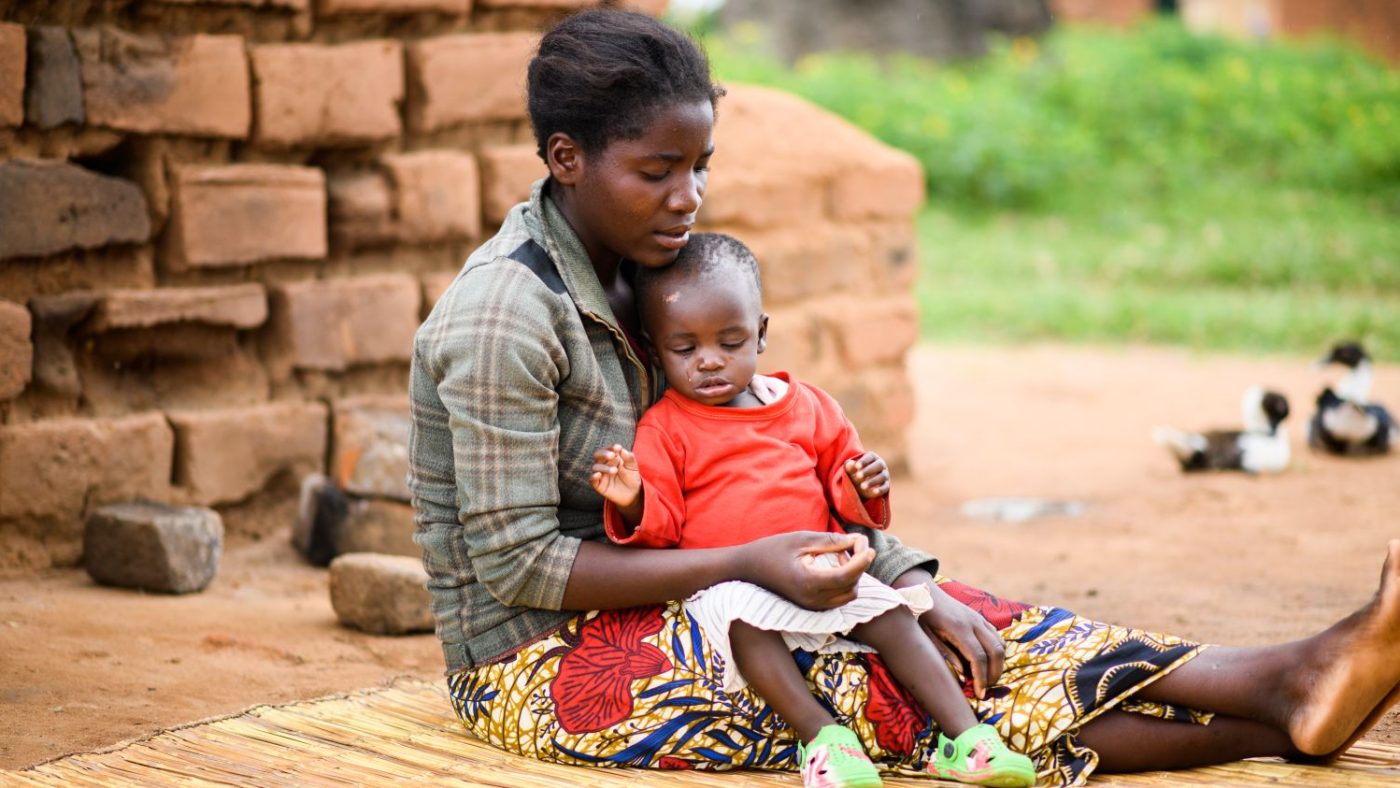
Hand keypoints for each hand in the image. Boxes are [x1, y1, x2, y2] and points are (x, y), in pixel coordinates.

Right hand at [590, 444, 640, 509]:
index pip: (608, 449)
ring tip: (615, 470)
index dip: (611, 447)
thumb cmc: (632, 478)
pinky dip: (593, 476)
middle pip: (598, 455)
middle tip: (612, 455)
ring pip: (595, 467)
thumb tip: (621, 449)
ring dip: (604, 467)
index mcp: (612, 458)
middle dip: (603, 453)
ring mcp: (601, 474)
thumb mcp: (633, 467)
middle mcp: (604, 464)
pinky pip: (592, 479)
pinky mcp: (598, 485)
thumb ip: (629, 458)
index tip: (618, 447)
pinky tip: (598, 475)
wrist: (633, 494)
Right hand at [739, 531, 874, 609]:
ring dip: (851, 576)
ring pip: (847, 596)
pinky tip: (832, 566)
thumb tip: (857, 540)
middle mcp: (812, 600)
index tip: (868, 545)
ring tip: (838, 555)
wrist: (746, 569)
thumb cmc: (771, 549)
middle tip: (849, 544)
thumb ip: (830, 541)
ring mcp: (811, 606)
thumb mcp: (800, 540)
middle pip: (851, 586)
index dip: (862, 561)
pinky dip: (843, 583)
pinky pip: (838, 599)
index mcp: (808, 582)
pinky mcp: (810, 606)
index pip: (846, 576)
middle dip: (857, 566)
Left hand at [844, 452, 889, 499]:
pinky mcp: (886, 485)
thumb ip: (850, 467)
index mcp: (872, 457)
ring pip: (882, 476)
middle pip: (878, 465)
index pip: (870, 457)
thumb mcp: (851, 470)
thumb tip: (850, 463)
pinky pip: (885, 487)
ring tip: (862, 486)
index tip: (857, 466)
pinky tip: (874, 491)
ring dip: (872, 481)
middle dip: (868, 471)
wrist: (861, 485)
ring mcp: (884, 475)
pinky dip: (880, 489)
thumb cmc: (856, 473)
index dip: (864, 461)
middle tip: (858, 476)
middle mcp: (881, 465)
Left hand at [909, 580, 1005, 699]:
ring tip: (988, 679)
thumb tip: (963, 674)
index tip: (980, 694)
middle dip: (994, 674)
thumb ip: (945, 654)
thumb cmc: (920, 615)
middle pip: (995, 651)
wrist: (922, 591)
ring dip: (999, 664)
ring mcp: (978, 618)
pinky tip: (989, 663)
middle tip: (986, 690)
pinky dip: (998, 652)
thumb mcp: (926, 636)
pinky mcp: (979, 618)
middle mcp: (973, 622)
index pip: (978, 657)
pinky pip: (996, 636)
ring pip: (1000, 644)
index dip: (982, 678)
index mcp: (958, 628)